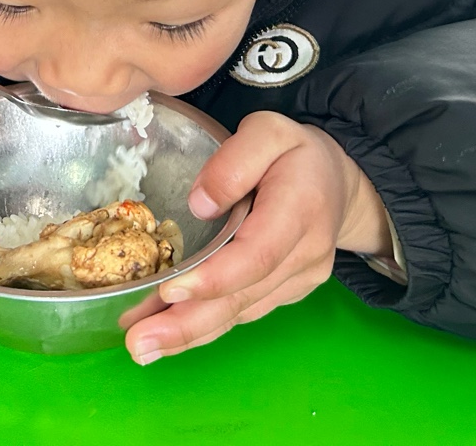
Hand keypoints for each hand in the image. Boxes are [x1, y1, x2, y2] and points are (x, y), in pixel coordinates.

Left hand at [121, 111, 389, 364]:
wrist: (337, 181)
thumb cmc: (293, 151)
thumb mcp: (267, 130)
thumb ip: (235, 161)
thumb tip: (199, 205)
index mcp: (301, 207)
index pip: (257, 254)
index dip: (213, 278)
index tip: (168, 292)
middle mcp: (305, 253)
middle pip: (243, 296)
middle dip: (188, 324)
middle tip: (138, 343)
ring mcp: (300, 279)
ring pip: (241, 311)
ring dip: (189, 332)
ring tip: (141, 345)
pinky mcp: (288, 292)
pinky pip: (245, 311)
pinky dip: (205, 325)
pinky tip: (168, 333)